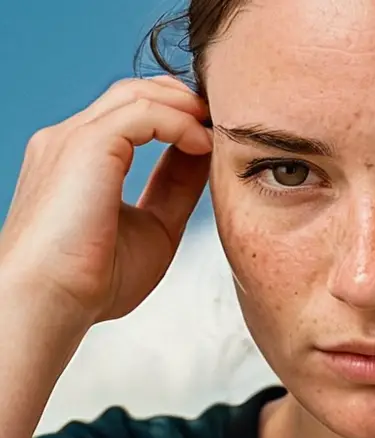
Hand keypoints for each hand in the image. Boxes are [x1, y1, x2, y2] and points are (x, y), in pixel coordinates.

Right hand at [0, 76, 211, 322]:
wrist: (49, 304)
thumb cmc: (93, 283)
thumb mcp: (154, 227)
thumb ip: (176, 190)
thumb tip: (206, 156)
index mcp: (80, 161)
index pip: (136, 118)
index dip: (180, 121)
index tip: (216, 139)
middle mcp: (71, 141)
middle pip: (135, 93)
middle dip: (185, 101)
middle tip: (223, 124)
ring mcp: (73, 138)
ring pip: (138, 93)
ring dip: (186, 106)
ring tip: (218, 132)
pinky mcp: (85, 144)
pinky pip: (143, 112)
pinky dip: (180, 122)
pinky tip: (203, 145)